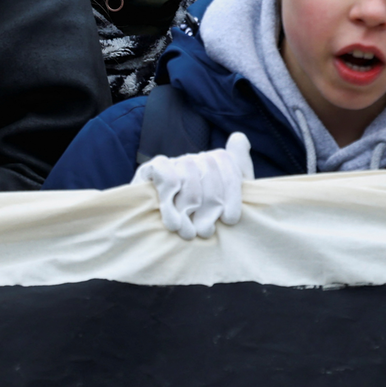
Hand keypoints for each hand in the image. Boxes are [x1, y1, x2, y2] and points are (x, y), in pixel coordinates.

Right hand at [132, 132, 253, 240]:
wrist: (163, 249)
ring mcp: (171, 164)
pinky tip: (174, 222)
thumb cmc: (202, 225)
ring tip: (189, 233)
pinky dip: (169, 196)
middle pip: (209, 168)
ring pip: (188, 173)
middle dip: (210, 204)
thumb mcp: (226, 203)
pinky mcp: (147, 171)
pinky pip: (163, 171)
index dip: (232, 194)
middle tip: (206, 231)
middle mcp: (192, 159)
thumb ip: (236, 171)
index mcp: (213, 162)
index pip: (226, 163)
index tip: (230, 219)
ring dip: (188, 208)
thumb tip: (238, 137)